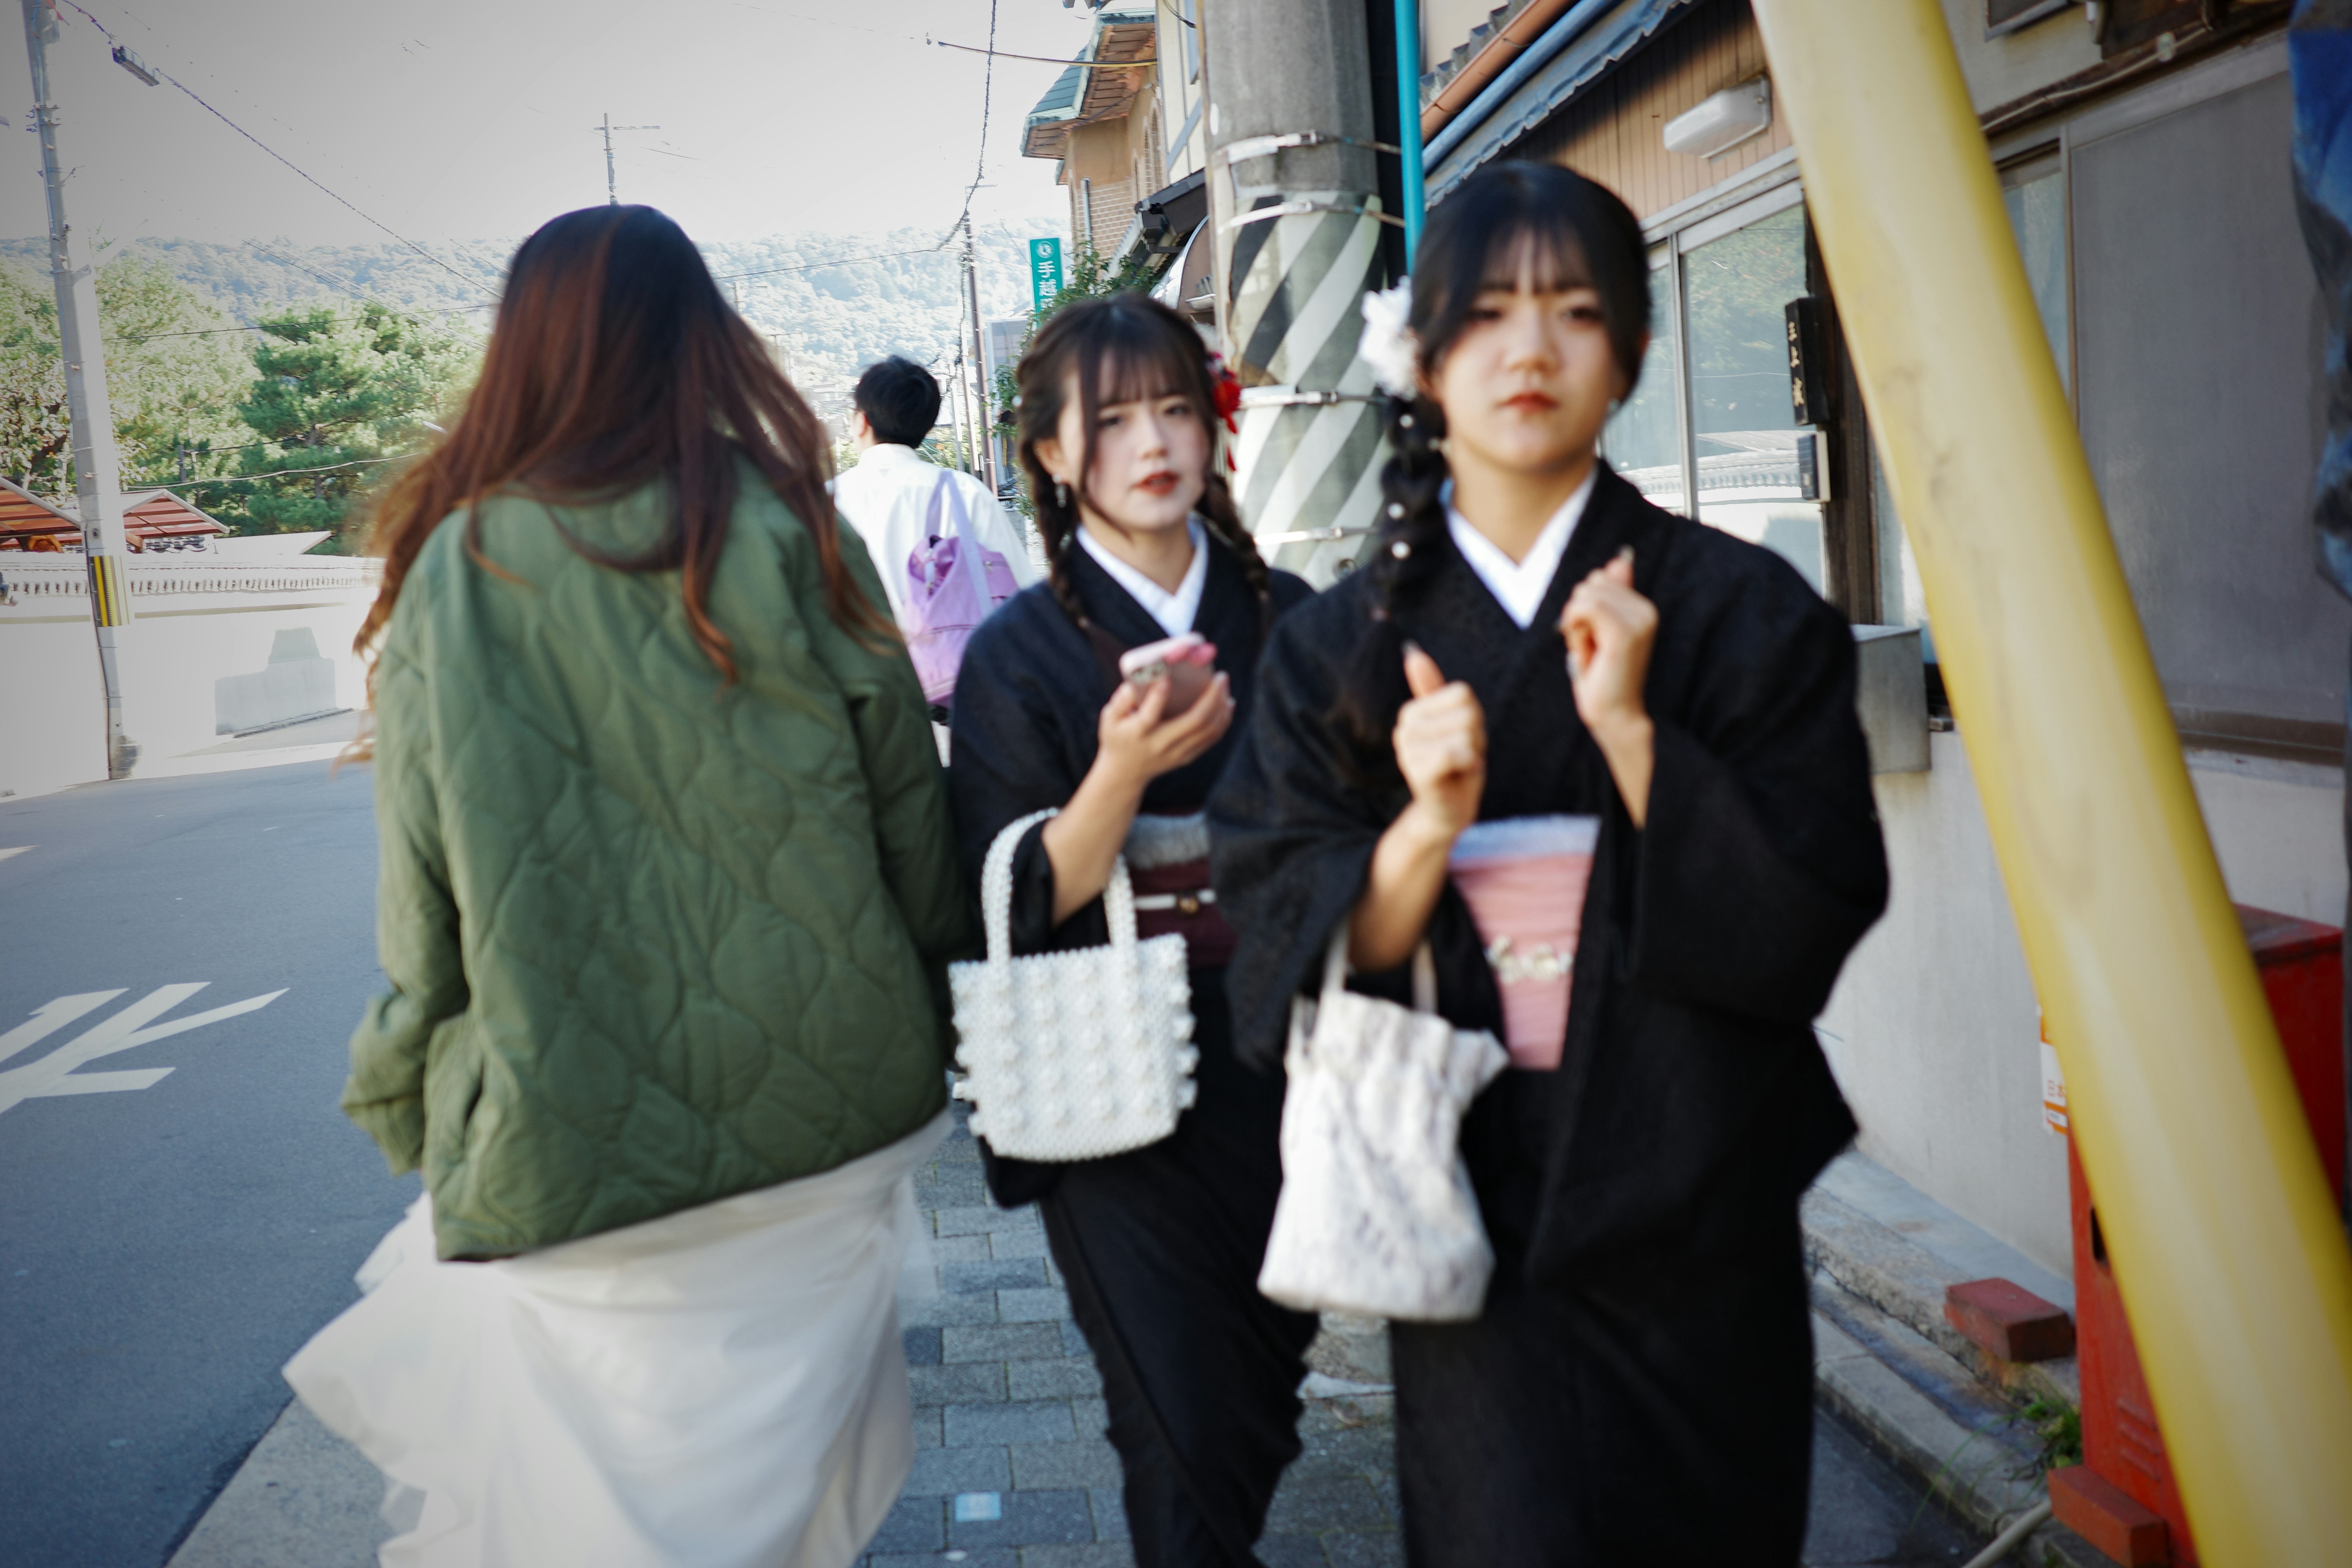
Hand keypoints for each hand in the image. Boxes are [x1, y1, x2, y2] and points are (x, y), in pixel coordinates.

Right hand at [1094, 670, 1234, 790]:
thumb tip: (1142, 678)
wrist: (1125, 772)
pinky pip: (1212, 738)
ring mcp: (1177, 753)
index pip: (1149, 715)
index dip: (1158, 695)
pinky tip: (1227, 703)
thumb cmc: (1117, 736)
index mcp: (1138, 733)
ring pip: (1208, 731)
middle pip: (1194, 722)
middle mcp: (1160, 744)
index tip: (1167, 677)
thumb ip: (1121, 699)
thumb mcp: (1109, 718)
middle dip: (1211, 696)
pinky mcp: (1187, 757)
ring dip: (1221, 707)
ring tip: (1223, 684)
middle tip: (1219, 676)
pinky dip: (1223, 720)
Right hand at [1392, 643, 1485, 837]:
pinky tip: (1458, 774)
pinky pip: (1454, 752)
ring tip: (1459, 766)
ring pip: (1464, 733)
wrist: (1448, 811)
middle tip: (1462, 756)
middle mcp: (1404, 729)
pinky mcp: (1418, 772)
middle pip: (1467, 713)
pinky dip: (1467, 764)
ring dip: (1472, 752)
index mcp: (1412, 713)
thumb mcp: (1451, 722)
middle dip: (1475, 736)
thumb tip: (1412, 651)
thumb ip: (1431, 688)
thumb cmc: (1454, 764)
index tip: (1462, 737)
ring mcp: (1409, 751)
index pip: (1462, 694)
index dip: (1473, 717)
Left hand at [1562, 547, 1657, 741]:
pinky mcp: (1626, 633)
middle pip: (1592, 582)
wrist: (1617, 715)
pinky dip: (1575, 626)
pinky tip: (1585, 648)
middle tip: (1591, 647)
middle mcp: (1646, 610)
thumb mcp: (1599, 630)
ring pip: (1587, 594)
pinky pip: (1587, 607)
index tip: (1594, 636)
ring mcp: (1639, 620)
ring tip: (1592, 651)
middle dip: (1578, 613)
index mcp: (1643, 607)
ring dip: (1576, 623)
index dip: (1583, 607)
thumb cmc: (1603, 677)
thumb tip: (1619, 560)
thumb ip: (1607, 597)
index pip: (1600, 578)